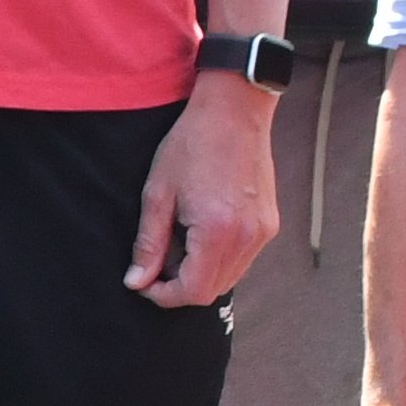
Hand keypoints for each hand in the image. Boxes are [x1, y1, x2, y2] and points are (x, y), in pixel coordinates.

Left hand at [127, 72, 277, 305]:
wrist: (234, 109)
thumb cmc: (193, 143)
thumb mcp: (158, 193)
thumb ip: (148, 243)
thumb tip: (136, 281)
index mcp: (216, 232)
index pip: (193, 292)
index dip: (165, 296)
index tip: (145, 283)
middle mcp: (246, 238)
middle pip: (212, 291)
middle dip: (181, 286)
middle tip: (159, 261)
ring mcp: (262, 233)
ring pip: (229, 278)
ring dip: (201, 273)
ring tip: (181, 242)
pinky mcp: (269, 224)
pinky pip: (243, 260)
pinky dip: (220, 259)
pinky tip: (204, 232)